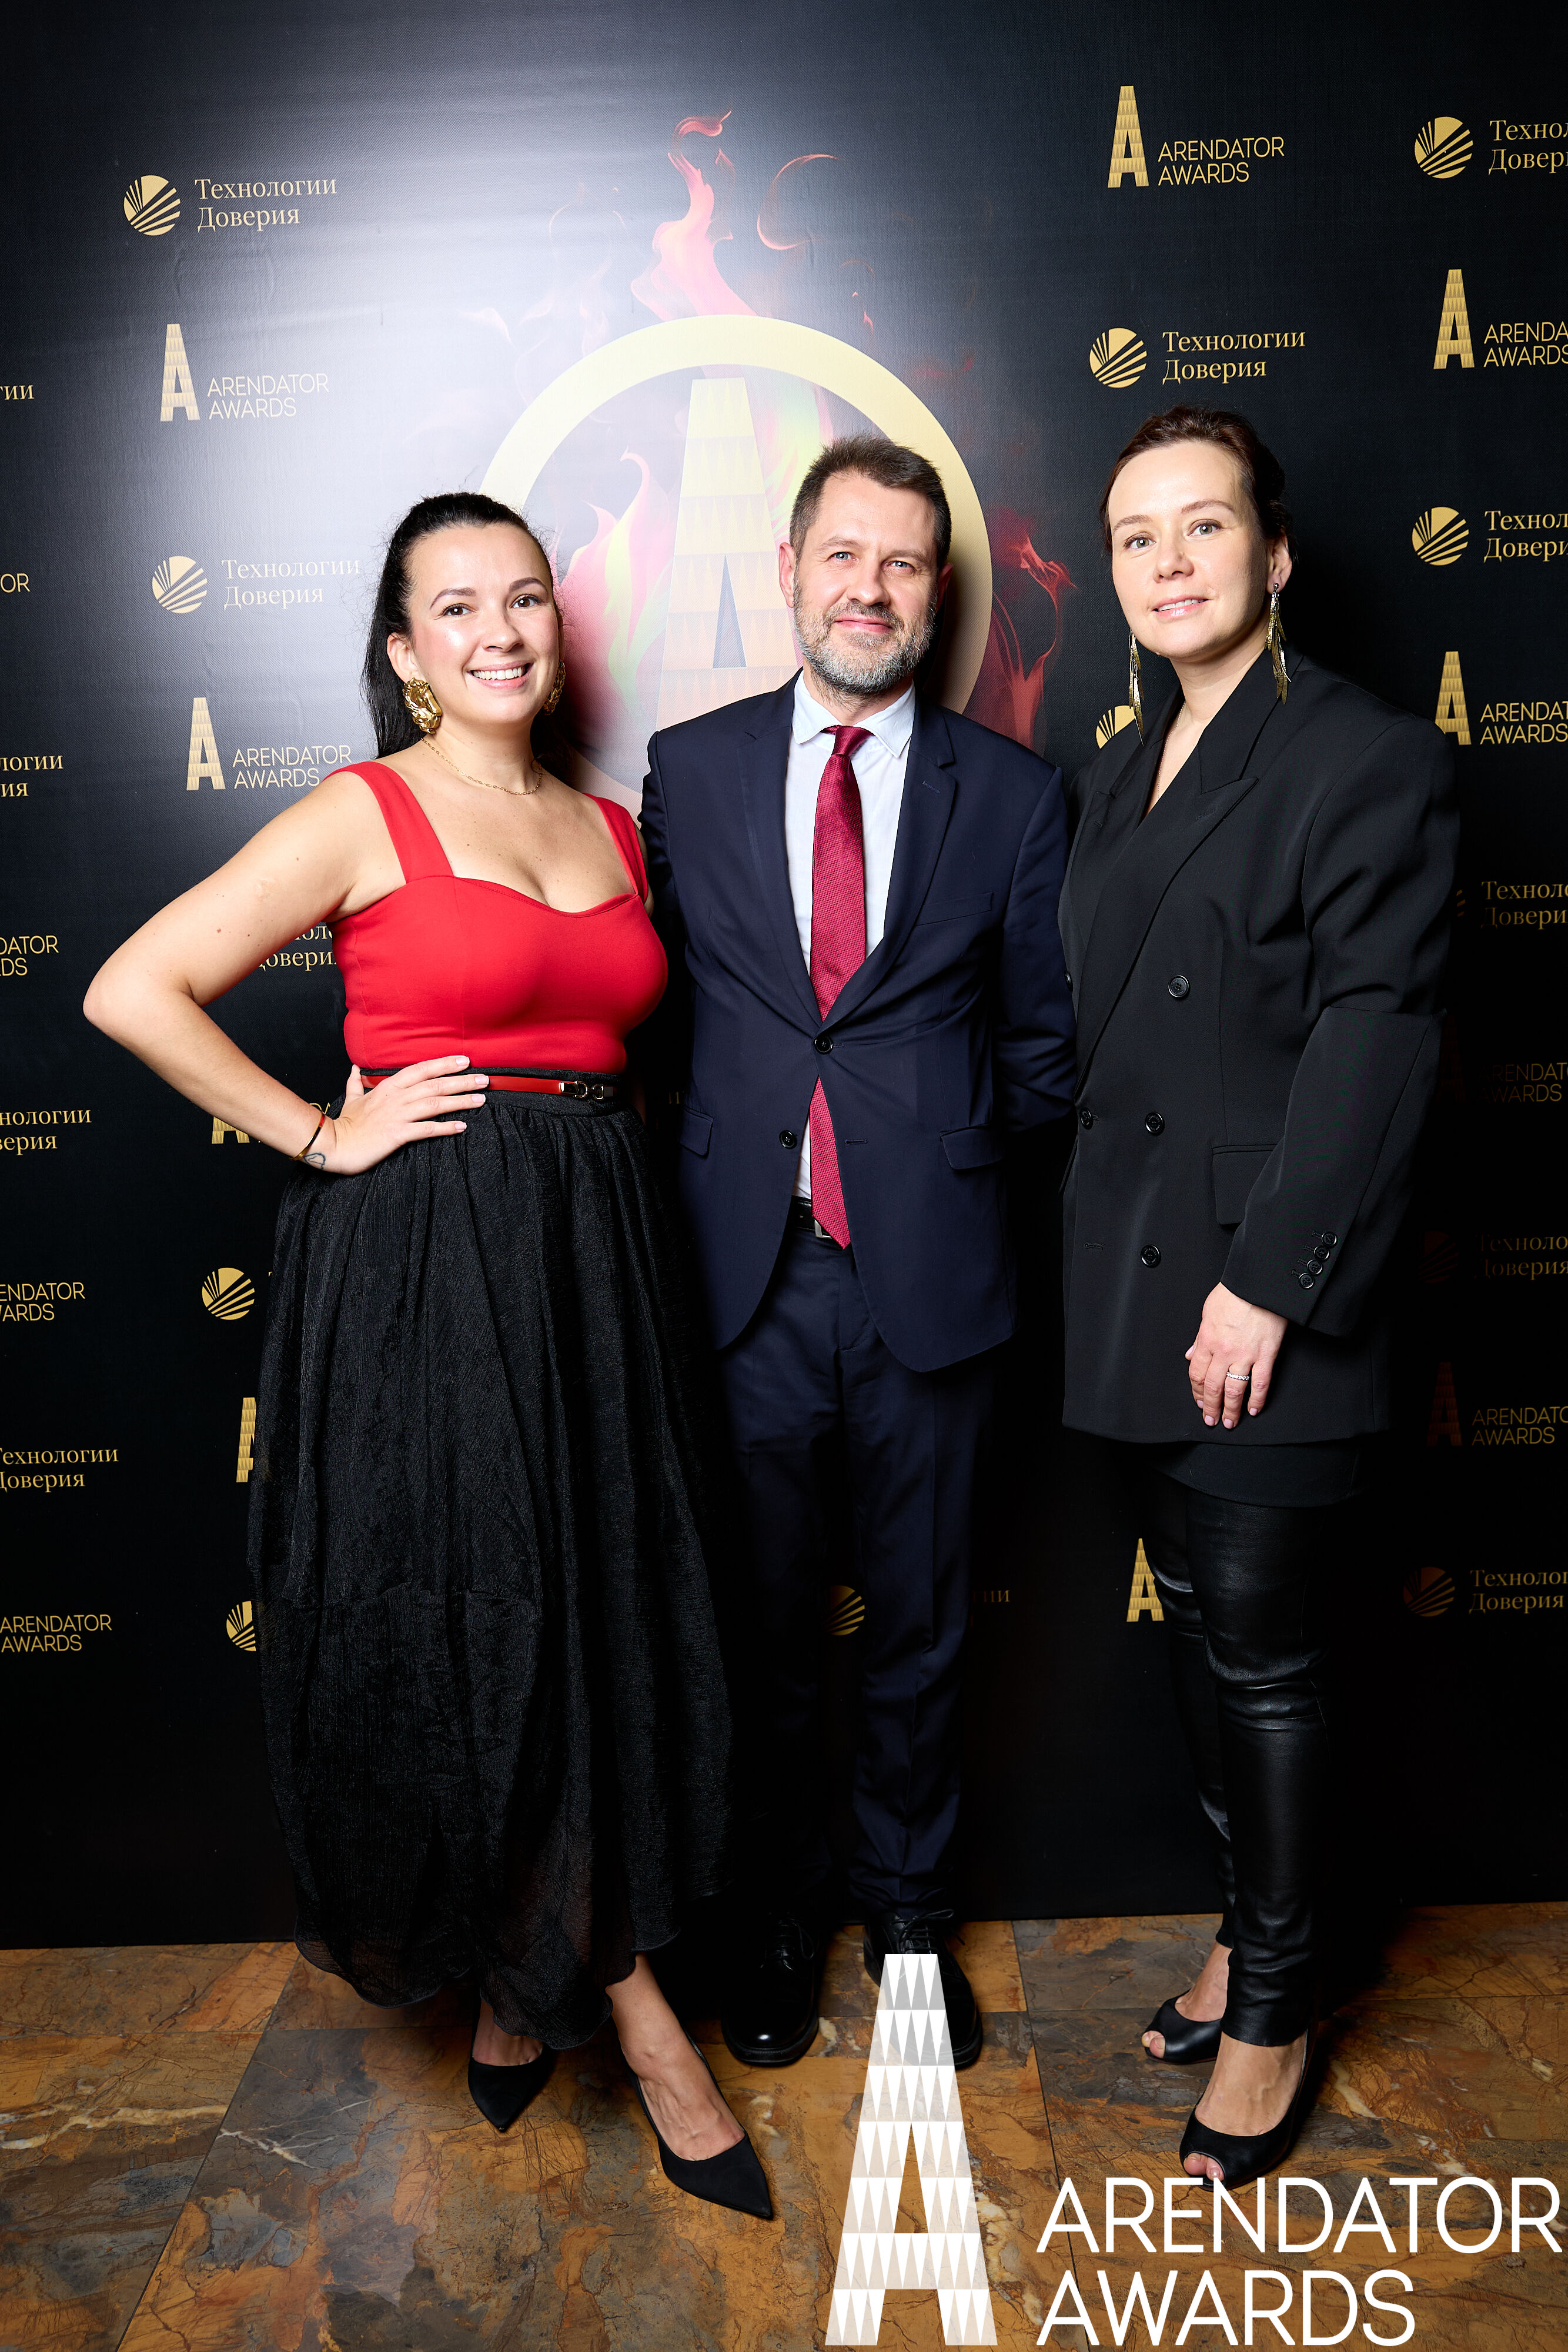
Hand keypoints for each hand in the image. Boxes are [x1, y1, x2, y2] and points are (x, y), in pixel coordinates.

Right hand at [313, 1057, 487, 1174]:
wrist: (332, 1144)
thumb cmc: (345, 1123)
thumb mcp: (352, 1098)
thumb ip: (356, 1082)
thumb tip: (354, 1068)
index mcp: (387, 1087)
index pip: (420, 1070)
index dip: (443, 1064)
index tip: (464, 1060)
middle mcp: (395, 1098)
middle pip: (434, 1085)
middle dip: (461, 1080)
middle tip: (484, 1079)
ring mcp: (396, 1116)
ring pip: (434, 1104)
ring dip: (459, 1101)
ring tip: (480, 1100)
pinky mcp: (396, 1135)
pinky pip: (425, 1130)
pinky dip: (445, 1128)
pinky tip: (462, 1127)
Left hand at [1185, 1282, 1287, 1426]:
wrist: (1259, 1283)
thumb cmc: (1235, 1293)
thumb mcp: (1208, 1312)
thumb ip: (1199, 1336)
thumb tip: (1190, 1354)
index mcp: (1207, 1340)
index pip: (1196, 1373)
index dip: (1196, 1391)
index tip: (1199, 1401)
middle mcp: (1224, 1351)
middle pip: (1212, 1386)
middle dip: (1210, 1407)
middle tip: (1211, 1420)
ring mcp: (1245, 1354)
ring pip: (1234, 1390)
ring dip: (1231, 1409)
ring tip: (1230, 1422)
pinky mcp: (1266, 1355)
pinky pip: (1260, 1382)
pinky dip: (1257, 1399)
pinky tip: (1253, 1409)